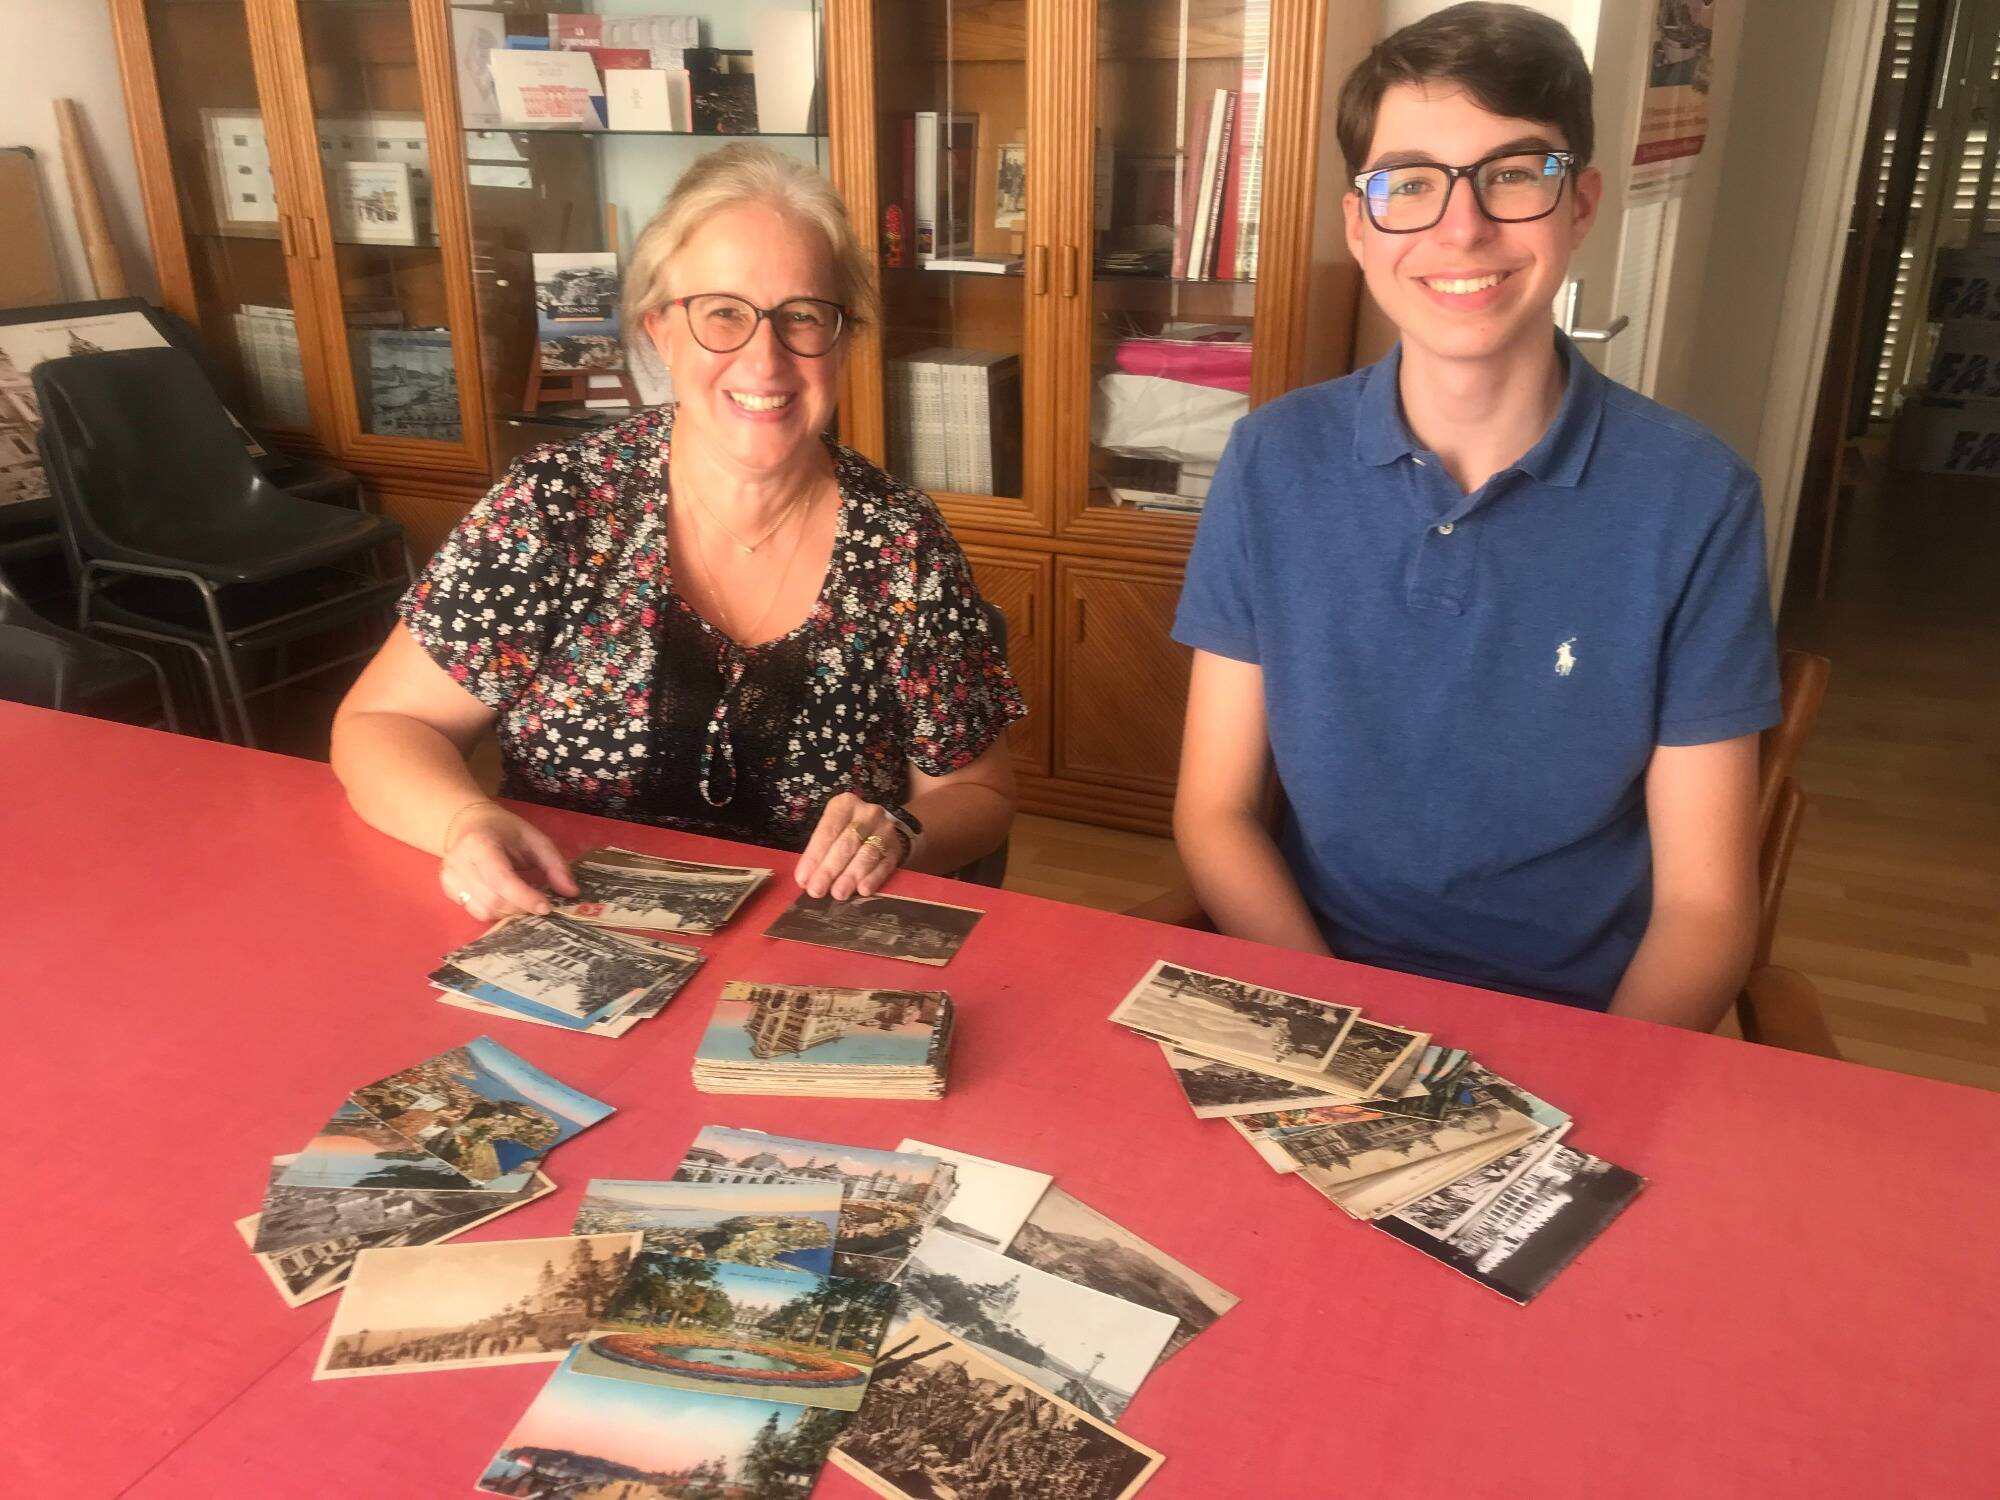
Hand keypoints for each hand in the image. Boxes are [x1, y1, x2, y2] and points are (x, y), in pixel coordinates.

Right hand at [439, 803, 577, 920]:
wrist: (469, 824)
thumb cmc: (505, 831)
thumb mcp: (535, 839)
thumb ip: (555, 864)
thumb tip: (571, 892)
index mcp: (479, 844)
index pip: (501, 879)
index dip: (525, 897)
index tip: (547, 907)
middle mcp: (458, 863)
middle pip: (493, 900)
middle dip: (521, 906)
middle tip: (539, 901)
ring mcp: (449, 878)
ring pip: (484, 911)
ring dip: (510, 911)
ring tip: (522, 897)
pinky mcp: (448, 890)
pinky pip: (475, 912)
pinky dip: (496, 911)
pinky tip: (505, 897)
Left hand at [794, 793, 907, 899]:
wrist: (881, 829)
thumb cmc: (846, 831)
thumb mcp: (832, 830)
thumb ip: (818, 850)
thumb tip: (806, 879)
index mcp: (845, 805)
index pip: (828, 831)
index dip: (814, 856)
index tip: (803, 878)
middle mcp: (867, 814)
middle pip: (846, 844)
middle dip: (829, 870)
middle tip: (817, 890)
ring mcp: (884, 830)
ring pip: (866, 855)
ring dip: (850, 876)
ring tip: (838, 894)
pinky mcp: (896, 848)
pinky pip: (884, 864)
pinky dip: (873, 878)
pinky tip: (863, 890)